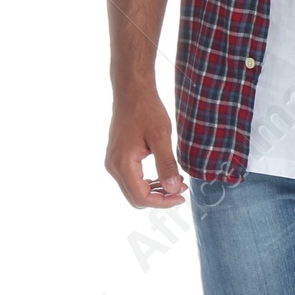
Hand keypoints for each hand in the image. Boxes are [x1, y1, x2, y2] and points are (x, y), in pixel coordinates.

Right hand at [106, 87, 185, 207]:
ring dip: (154, 191)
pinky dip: (148, 182)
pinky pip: (131, 179)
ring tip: (176, 181)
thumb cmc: (147, 111)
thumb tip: (172, 189)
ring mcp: (113, 162)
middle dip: (159, 198)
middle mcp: (113, 166)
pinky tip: (164, 174)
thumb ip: (166, 165)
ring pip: (133, 190)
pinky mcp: (117, 157)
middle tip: (181, 189)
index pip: (141, 197)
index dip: (163, 202)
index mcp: (123, 164)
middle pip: (135, 197)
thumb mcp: (161, 137)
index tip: (182, 196)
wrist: (132, 92)